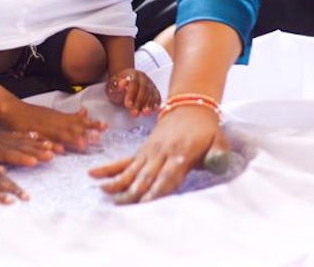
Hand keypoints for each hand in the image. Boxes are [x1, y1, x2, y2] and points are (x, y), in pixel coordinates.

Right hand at [4, 102, 106, 152]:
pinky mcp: (31, 134)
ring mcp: (43, 127)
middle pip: (71, 127)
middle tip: (98, 138)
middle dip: (85, 132)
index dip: (91, 124)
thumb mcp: (53, 112)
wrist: (11, 109)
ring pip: (59, 133)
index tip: (105, 127)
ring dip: (72, 139)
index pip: (78, 120)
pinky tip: (58, 151)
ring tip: (83, 145)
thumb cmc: (33, 113)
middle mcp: (53, 121)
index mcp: (58, 117)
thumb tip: (85, 112)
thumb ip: (69, 115)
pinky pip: (42, 140)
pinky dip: (51, 144)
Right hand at [88, 104, 229, 202]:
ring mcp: (149, 152)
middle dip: (134, 192)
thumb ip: (219, 153)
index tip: (146, 203)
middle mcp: (162, 153)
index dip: (157, 190)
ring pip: (132, 170)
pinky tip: (94, 175)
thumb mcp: (219, 140)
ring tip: (104, 192)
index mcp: (181, 153)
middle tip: (121, 207)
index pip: (167, 176)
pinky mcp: (142, 151)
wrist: (189, 106)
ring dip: (118, 182)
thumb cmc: (205, 129)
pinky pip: (124, 161)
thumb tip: (218, 164)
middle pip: (146, 176)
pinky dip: (109, 168)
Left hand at [105, 69, 160, 116]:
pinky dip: (157, 103)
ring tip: (145, 113)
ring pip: (151, 93)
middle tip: (135, 113)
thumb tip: (122, 83)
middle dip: (140, 102)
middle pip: (144, 89)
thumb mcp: (112, 84)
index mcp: (133, 74)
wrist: (124, 81)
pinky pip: (157, 96)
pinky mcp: (154, 91)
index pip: (133, 83)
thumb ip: (116, 85)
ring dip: (149, 104)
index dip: (131, 94)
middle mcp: (143, 78)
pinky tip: (155, 109)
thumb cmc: (118, 85)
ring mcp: (150, 84)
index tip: (127, 104)